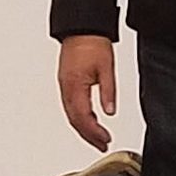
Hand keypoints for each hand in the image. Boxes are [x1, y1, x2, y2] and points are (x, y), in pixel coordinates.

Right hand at [58, 35, 116, 150]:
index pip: (83, 117)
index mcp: (75, 87)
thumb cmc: (93, 44)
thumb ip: (108, 91)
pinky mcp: (67, 84)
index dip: (94, 132)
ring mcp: (65, 87)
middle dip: (88, 136)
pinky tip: (90, 122)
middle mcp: (66, 90)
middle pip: (75, 120)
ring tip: (98, 139)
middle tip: (102, 145)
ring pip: (72, 115)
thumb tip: (110, 111)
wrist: (81, 29)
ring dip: (84, 129)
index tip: (105, 140)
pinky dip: (80, 118)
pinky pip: (71, 107)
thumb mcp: (107, 68)